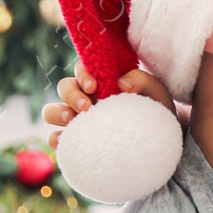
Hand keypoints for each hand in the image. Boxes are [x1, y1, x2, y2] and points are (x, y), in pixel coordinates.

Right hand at [42, 67, 177, 149]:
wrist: (160, 143)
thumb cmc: (156, 112)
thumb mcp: (157, 94)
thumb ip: (143, 80)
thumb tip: (122, 82)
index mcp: (101, 81)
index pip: (82, 70)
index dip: (83, 74)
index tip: (94, 86)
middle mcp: (85, 98)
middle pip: (64, 87)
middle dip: (71, 95)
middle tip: (87, 107)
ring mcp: (78, 119)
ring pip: (52, 111)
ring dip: (56, 113)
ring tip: (71, 120)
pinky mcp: (76, 141)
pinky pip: (57, 138)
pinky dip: (56, 138)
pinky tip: (63, 141)